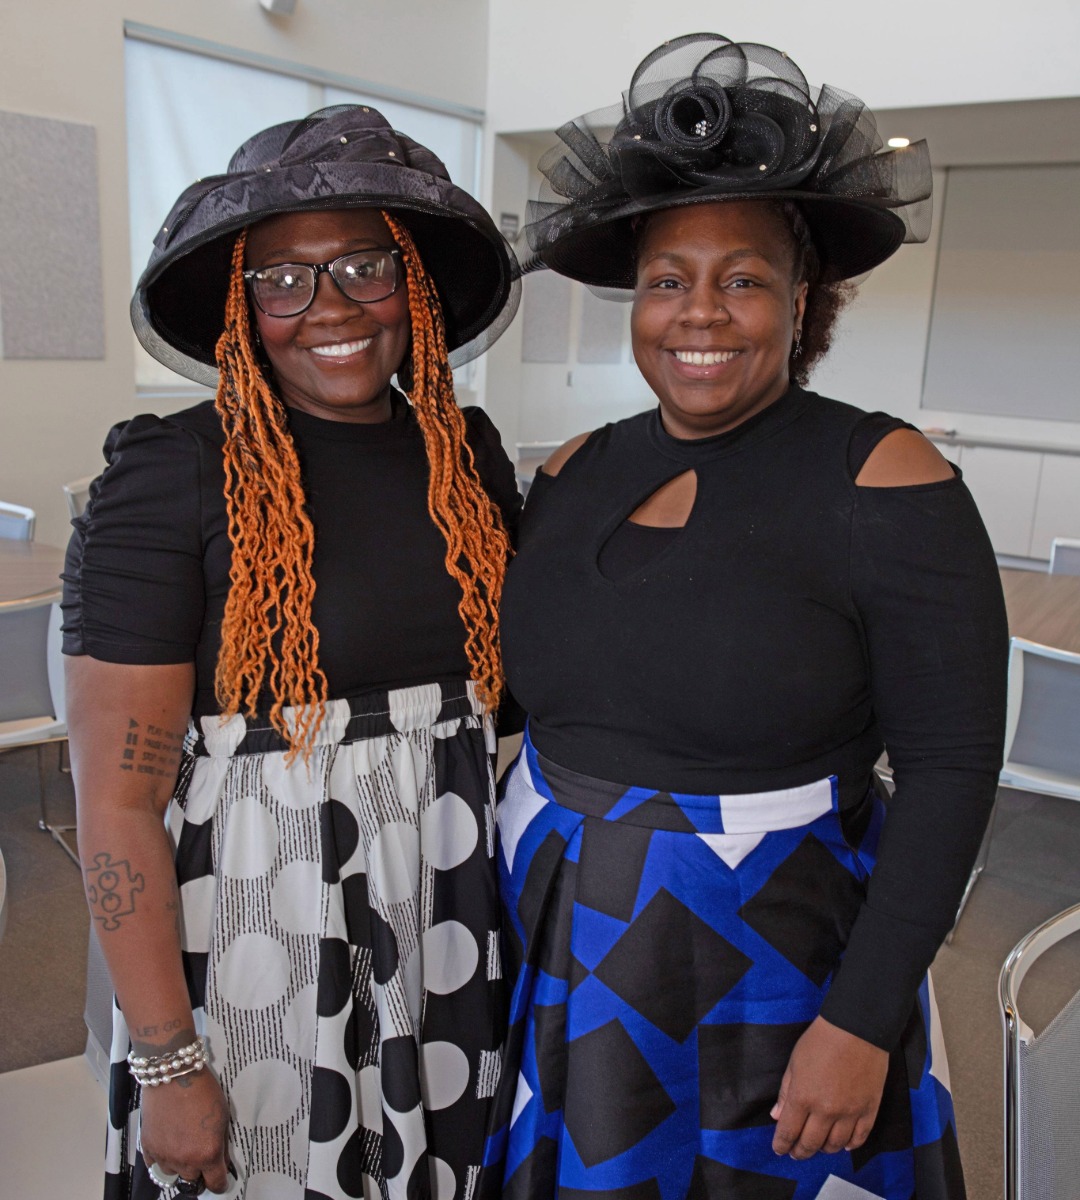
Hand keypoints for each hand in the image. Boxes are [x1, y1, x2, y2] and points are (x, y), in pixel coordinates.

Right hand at [142, 1069, 230, 1193]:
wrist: (174, 1075)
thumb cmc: (203, 1091)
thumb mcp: (222, 1116)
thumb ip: (220, 1143)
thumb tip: (220, 1159)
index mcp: (208, 1153)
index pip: (215, 1183)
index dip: (220, 1183)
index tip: (220, 1179)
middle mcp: (185, 1160)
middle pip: (193, 1178)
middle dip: (199, 1169)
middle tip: (201, 1151)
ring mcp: (165, 1156)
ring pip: (174, 1172)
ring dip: (180, 1163)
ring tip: (183, 1141)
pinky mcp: (148, 1148)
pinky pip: (156, 1164)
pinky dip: (163, 1157)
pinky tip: (169, 1141)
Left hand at [770, 1016, 887, 1159]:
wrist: (856, 1029)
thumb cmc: (821, 1040)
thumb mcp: (795, 1062)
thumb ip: (786, 1091)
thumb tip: (777, 1115)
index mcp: (802, 1097)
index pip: (788, 1131)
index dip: (782, 1144)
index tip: (779, 1149)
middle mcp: (825, 1110)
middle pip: (811, 1143)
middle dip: (800, 1151)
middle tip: (796, 1153)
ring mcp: (849, 1113)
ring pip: (835, 1145)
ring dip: (824, 1149)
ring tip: (818, 1146)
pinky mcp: (869, 1110)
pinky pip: (859, 1138)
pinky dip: (850, 1145)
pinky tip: (843, 1144)